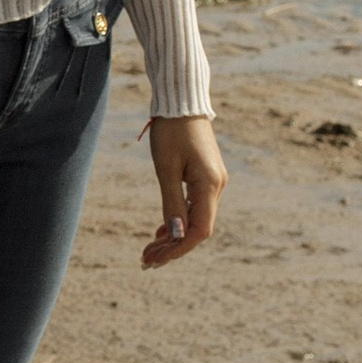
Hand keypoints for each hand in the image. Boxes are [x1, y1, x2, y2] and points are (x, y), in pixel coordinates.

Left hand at [142, 113, 225, 268]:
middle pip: (197, 228)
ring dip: (173, 236)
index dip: (178, 249)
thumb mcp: (166, 168)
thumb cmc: (171, 131)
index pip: (198, 231)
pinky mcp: (205, 176)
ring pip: (195, 219)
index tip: (155, 259)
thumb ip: (171, 203)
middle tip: (145, 260)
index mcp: (209, 185)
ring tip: (150, 251)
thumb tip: (174, 236)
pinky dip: (178, 220)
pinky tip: (161, 232)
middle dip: (172, 247)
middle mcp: (216, 187)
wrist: (182, 101)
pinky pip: (194, 206)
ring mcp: (213, 181)